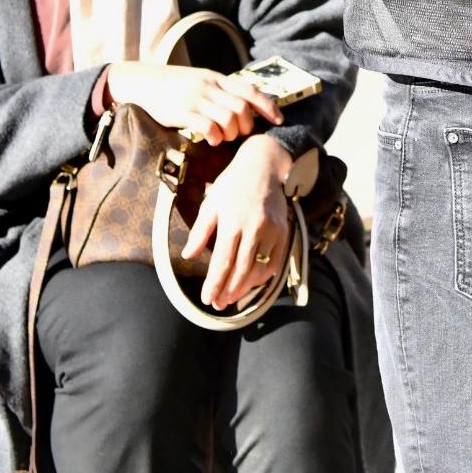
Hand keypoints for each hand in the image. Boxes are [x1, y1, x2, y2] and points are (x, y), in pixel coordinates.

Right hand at [103, 62, 281, 145]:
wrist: (143, 82)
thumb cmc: (175, 85)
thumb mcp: (201, 80)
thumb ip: (221, 91)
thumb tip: (247, 108)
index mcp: (216, 78)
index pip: (250, 90)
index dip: (267, 106)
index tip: (279, 120)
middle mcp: (209, 86)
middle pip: (242, 107)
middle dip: (247, 125)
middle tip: (240, 134)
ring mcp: (195, 98)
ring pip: (228, 118)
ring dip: (232, 133)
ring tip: (225, 137)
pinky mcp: (181, 112)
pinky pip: (207, 126)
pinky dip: (215, 136)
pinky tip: (212, 139)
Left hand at [182, 134, 294, 309]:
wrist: (264, 166)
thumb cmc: (232, 184)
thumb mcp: (211, 203)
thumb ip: (200, 231)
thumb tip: (187, 256)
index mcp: (232, 221)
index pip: (223, 261)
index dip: (214, 283)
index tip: (207, 299)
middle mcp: (254, 228)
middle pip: (241, 270)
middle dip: (229, 291)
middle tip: (218, 305)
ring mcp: (272, 231)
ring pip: (259, 269)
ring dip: (245, 288)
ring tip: (232, 298)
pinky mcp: (284, 232)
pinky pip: (274, 262)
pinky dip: (263, 277)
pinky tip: (251, 284)